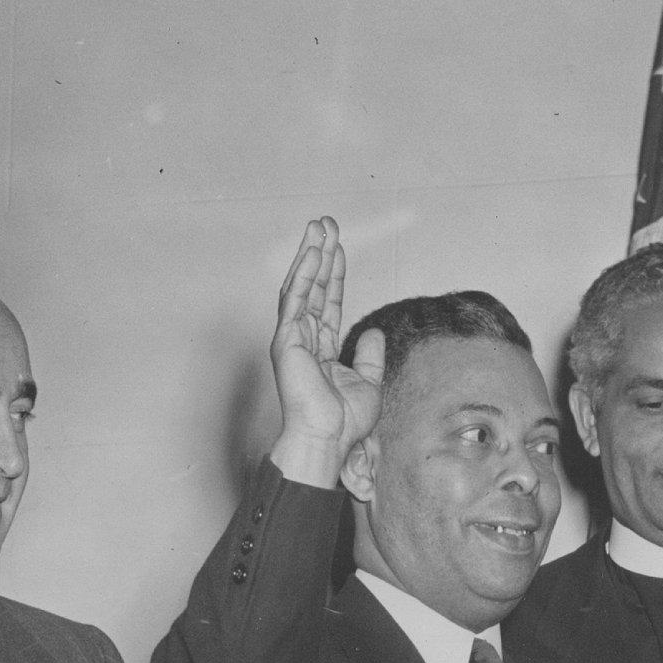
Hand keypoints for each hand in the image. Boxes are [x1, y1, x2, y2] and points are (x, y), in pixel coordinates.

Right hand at [268, 217, 386, 488]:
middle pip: (314, 287)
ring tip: (319, 226)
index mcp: (321, 349)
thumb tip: (375, 332)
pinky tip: (314, 252)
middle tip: (326, 223)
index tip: (339, 247)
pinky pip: (296, 300)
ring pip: (302, 286)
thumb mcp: (369, 383)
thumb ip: (370, 356)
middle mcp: (304, 339)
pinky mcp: (287, 340)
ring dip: (311, 254)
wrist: (328, 439)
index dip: (335, 274)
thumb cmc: (343, 421)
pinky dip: (305, 275)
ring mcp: (293, 338)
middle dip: (321, 254)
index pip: (329, 302)